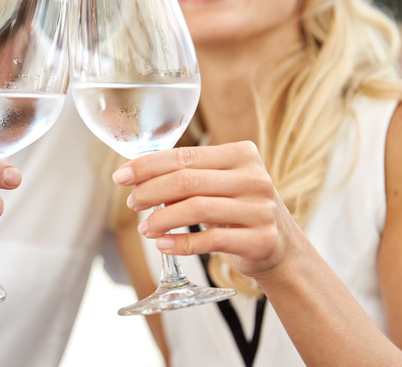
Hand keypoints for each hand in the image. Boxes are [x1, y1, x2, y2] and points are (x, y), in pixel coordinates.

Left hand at [111, 141, 301, 278]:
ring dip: (163, 219)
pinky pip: (211, 241)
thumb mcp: (219, 184)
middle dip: (151, 191)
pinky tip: (162, 245)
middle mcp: (254, 178)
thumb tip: (136, 177)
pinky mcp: (260, 240)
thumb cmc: (238, 209)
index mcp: (241, 154)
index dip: (148, 166)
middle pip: (188, 180)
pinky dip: (181, 244)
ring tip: (145, 228)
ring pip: (198, 209)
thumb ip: (187, 175)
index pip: (185, 156)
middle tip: (132, 203)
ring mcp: (260, 209)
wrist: (280, 246)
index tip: (121, 176)